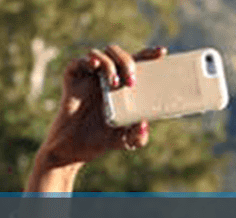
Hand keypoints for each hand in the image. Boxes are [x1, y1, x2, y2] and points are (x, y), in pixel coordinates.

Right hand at [36, 45, 167, 168]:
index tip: (162, 52)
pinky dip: (88, 60)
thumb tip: (144, 124)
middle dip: (128, 62)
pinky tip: (94, 67)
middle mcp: (108, 74)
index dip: (149, 54)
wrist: (76, 147)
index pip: (138, 61)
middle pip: (119, 53)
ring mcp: (90, 75)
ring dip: (110, 64)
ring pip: (101, 53)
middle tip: (131, 82)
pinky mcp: (73, 77)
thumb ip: (139, 136)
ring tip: (113, 83)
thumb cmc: (103, 139)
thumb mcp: (126, 141)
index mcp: (123, 83)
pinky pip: (80, 61)